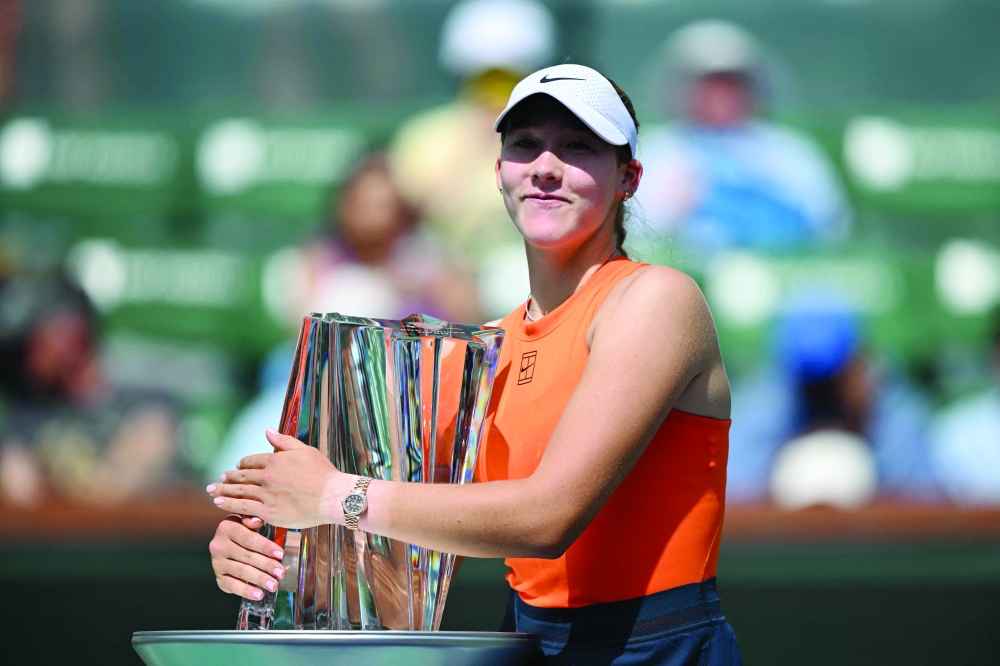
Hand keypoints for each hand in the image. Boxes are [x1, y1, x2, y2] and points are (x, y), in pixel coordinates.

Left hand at [207, 429, 345, 528]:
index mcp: (276, 460)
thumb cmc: (324, 474)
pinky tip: (218, 504)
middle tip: (219, 480)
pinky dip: (229, 505)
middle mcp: (268, 476)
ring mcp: (267, 495)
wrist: (333, 497)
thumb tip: (267, 431)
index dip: (242, 464)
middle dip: (228, 478)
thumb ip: (284, 441)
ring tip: (213, 491)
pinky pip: (243, 508)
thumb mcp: (305, 451)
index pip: (252, 461)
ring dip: (223, 491)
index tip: (236, 467)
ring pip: (239, 492)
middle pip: (242, 477)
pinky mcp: (269, 512)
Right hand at [209, 514, 285, 599]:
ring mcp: (217, 562)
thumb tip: (257, 521)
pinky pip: (232, 586)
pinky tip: (259, 594)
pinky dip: (245, 591)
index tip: (280, 554)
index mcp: (226, 527)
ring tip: (274, 585)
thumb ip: (252, 518)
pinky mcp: (218, 577)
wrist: (230, 540)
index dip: (265, 547)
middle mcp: (218, 545)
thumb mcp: (248, 519)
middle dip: (266, 565)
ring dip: (259, 579)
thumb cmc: (245, 528)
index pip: (248, 539)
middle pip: (246, 557)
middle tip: (281, 573)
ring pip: (241, 572)